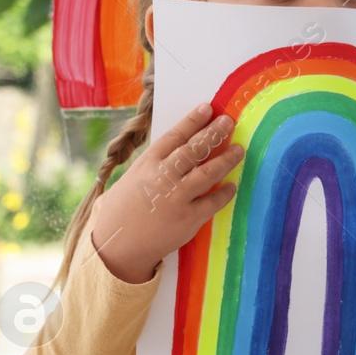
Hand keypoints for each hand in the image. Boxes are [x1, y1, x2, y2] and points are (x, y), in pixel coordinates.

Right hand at [90, 104, 242, 283]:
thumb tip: (182, 147)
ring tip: (239, 150)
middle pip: (194, 149)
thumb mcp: (134, 178)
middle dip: (214, 133)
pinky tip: (232, 185)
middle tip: (229, 122)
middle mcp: (162, 178)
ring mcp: (176, 198)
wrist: (116, 247)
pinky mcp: (188, 219)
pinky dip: (225, 192)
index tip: (208, 108)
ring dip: (226, 159)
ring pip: (208, 173)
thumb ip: (156, 164)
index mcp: (147, 164)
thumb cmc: (124, 210)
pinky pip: (213, 202)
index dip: (193, 120)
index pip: (174, 136)